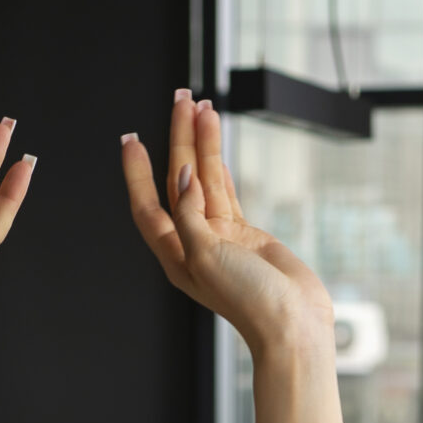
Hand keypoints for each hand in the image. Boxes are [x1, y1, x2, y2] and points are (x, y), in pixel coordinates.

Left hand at [122, 93, 333, 356]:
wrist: (291, 324)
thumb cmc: (248, 301)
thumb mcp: (206, 255)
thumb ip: (190, 214)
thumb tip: (183, 175)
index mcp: (175, 256)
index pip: (147, 207)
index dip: (137, 174)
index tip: (131, 139)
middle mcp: (193, 244)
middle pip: (177, 181)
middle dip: (177, 138)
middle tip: (181, 98)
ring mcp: (219, 238)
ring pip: (204, 179)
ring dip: (202, 143)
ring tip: (202, 105)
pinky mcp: (244, 234)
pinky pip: (225, 191)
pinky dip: (218, 165)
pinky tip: (212, 142)